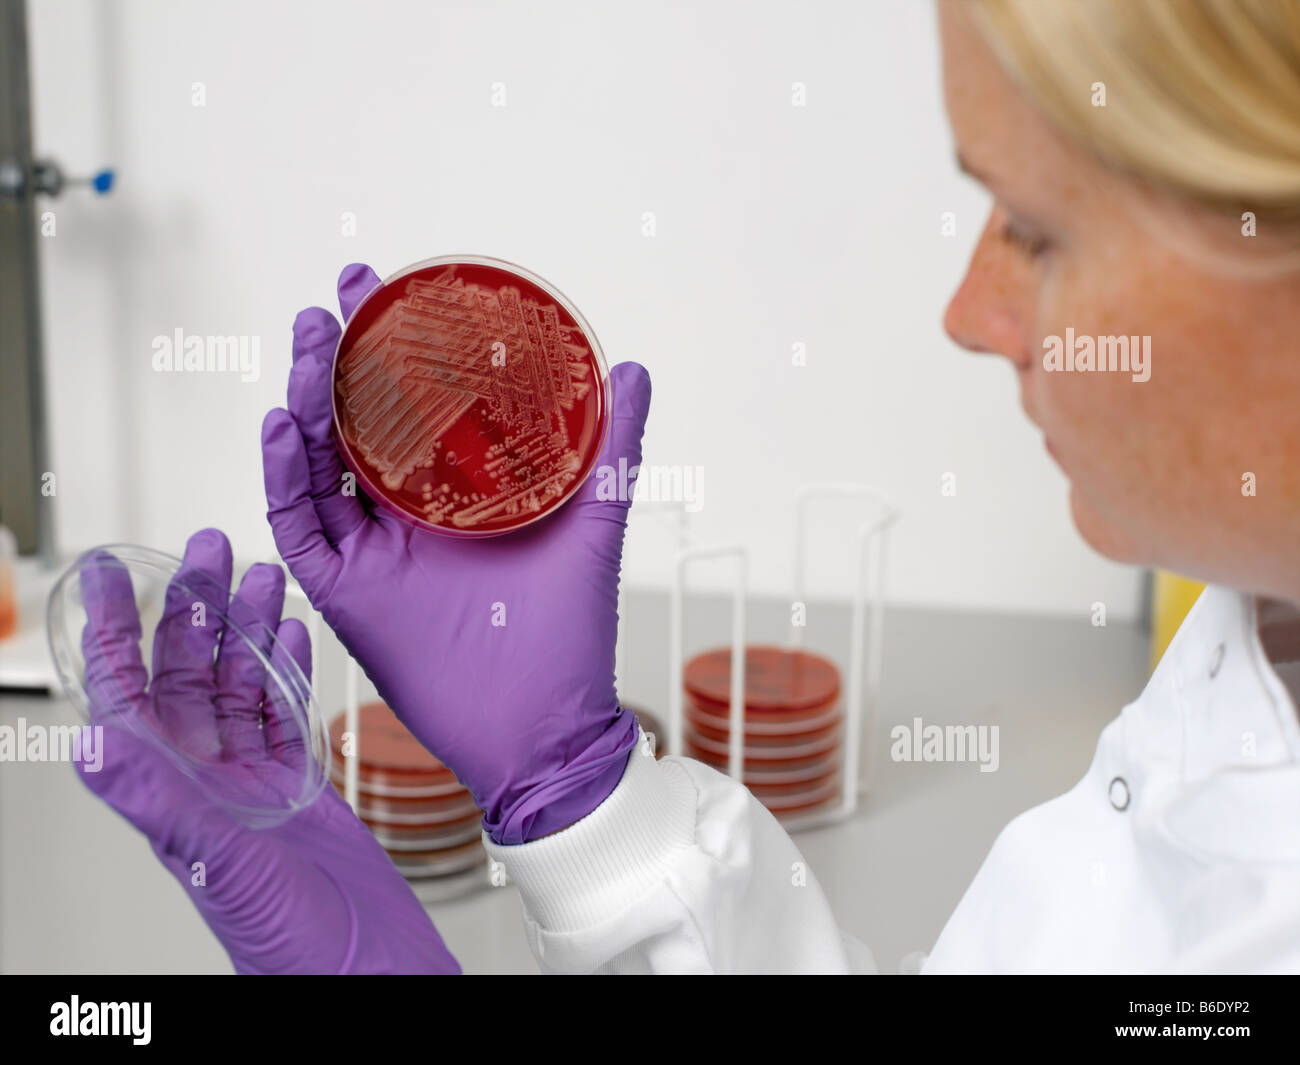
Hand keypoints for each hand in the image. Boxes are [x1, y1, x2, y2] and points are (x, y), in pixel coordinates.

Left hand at [75, 528, 459, 973]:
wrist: (365, 975)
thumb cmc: (289, 946)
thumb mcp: (217, 865)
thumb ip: (158, 801)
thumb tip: (90, 741)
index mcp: (174, 793)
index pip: (127, 695)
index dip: (115, 632)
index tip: (110, 574)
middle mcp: (207, 782)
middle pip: (189, 675)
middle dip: (197, 608)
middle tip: (208, 548)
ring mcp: (253, 786)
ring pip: (242, 688)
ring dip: (250, 629)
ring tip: (262, 575)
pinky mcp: (300, 792)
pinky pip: (286, 717)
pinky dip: (289, 672)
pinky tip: (294, 638)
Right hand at [261, 264, 650, 843]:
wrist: (546, 726)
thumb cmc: (570, 633)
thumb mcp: (592, 524)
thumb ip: (610, 449)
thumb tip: (633, 367)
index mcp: (452, 494)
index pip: (408, 405)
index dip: (390, 346)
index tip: (384, 285)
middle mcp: (403, 516)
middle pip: (354, 422)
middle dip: (339, 357)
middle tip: (338, 298)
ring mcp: (370, 551)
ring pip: (319, 462)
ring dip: (306, 399)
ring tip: (310, 340)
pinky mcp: (345, 593)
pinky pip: (299, 527)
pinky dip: (284, 477)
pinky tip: (285, 424)